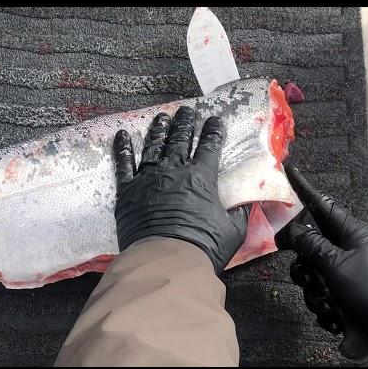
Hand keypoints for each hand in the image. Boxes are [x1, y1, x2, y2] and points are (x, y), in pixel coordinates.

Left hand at [112, 107, 250, 274]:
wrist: (166, 258)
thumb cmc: (202, 246)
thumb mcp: (232, 231)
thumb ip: (239, 215)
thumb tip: (247, 206)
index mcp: (200, 177)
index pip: (209, 146)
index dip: (213, 131)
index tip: (214, 120)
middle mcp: (174, 170)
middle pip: (179, 140)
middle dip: (184, 123)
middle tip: (185, 110)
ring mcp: (148, 178)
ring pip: (153, 147)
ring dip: (158, 130)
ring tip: (161, 118)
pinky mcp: (127, 190)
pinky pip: (123, 165)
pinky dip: (121, 149)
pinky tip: (120, 135)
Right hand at [283, 164, 367, 343]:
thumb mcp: (337, 264)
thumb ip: (311, 245)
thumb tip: (292, 231)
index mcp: (348, 233)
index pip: (320, 205)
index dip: (303, 189)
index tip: (289, 171)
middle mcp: (345, 249)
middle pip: (307, 246)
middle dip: (303, 266)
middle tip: (308, 277)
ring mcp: (344, 273)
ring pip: (310, 274)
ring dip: (314, 293)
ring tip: (329, 304)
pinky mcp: (343, 294)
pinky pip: (320, 295)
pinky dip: (324, 308)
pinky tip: (335, 317)